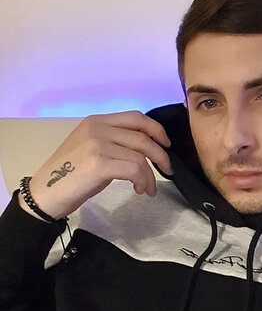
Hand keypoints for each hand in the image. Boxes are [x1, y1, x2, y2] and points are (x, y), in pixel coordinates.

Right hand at [18, 110, 173, 221]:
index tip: (166, 144)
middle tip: (167, 170)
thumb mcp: (94, 150)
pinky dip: (143, 181)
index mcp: (97, 121)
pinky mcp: (98, 164)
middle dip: (161, 155)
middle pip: (143, 136)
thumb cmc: (70, 175)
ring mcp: (97, 144)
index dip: (156, 129)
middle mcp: (97, 128)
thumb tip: (145, 152)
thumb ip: (116, 143)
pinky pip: (134, 170)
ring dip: (151, 175)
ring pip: (140, 156)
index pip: (136, 117)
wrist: (46, 193)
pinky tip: (140, 190)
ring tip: (148, 188)